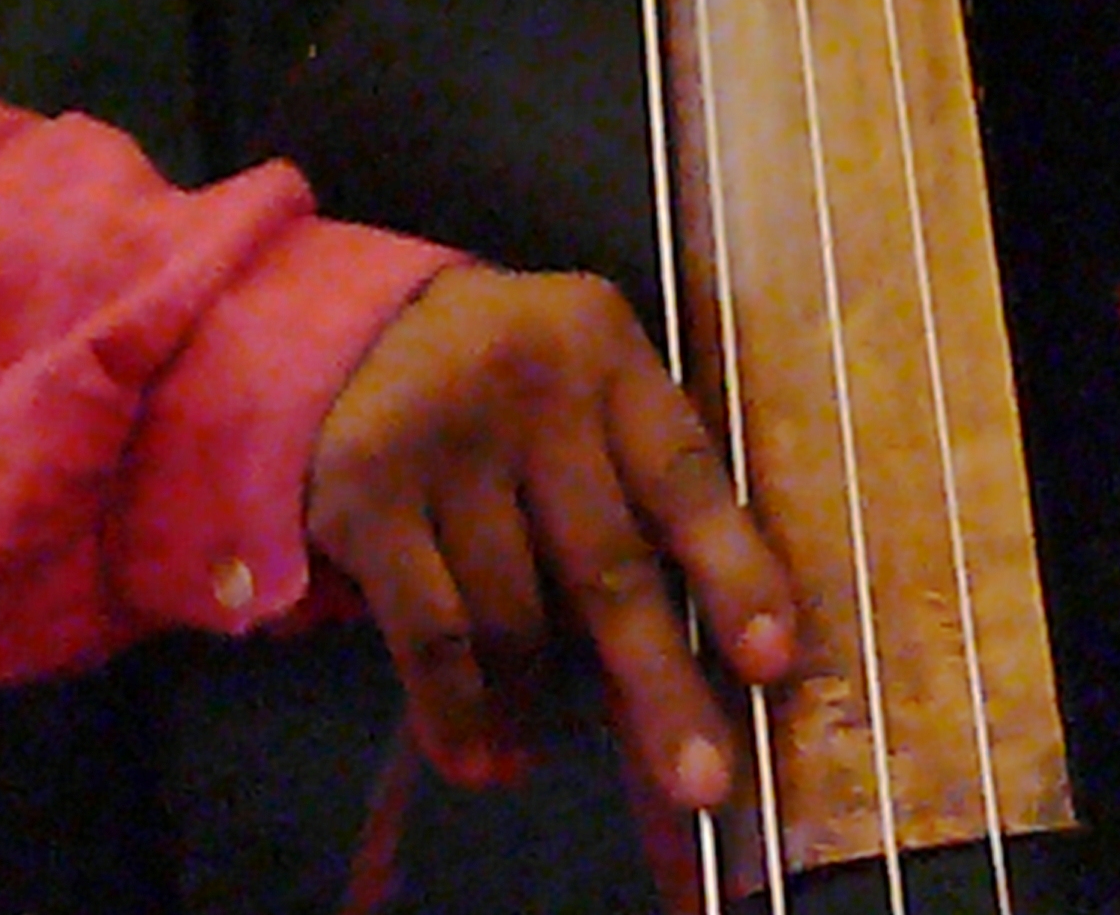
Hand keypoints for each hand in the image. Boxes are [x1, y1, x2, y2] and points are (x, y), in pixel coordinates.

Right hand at [303, 263, 794, 810]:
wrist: (345, 332)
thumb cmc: (502, 385)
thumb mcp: (578, 394)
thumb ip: (633, 494)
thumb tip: (700, 671)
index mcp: (603, 348)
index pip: (684, 474)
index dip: (734, 572)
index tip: (774, 663)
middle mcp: (529, 382)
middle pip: (608, 564)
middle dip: (659, 688)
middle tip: (703, 787)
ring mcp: (442, 434)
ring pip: (517, 615)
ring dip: (535, 703)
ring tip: (536, 745)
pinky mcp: (366, 489)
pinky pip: (433, 634)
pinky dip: (457, 712)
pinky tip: (476, 757)